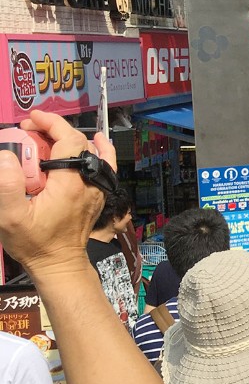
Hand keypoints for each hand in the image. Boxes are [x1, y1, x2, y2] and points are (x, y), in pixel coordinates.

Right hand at [0, 111, 111, 275]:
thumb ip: (6, 185)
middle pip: (79, 143)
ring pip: (92, 152)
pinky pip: (104, 166)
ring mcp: (97, 189)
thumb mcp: (10, 217)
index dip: (51, 123)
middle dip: (54, 130)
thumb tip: (6, 155)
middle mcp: (90, 182)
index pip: (70, 139)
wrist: (59, 264)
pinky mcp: (97, 196)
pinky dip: (97, 151)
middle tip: (28, 131)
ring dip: (70, 139)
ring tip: (47, 136)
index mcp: (71, 183)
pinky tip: (92, 143)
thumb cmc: (35, 243)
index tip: (31, 119)